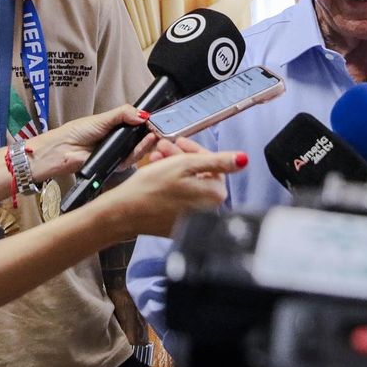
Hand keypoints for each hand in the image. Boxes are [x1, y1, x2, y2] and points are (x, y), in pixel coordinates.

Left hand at [30, 104, 147, 181]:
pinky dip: (135, 155)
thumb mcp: (103, 118)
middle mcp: (119, 141)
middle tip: (158, 130)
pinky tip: (140, 147)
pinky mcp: (114, 165)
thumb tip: (142, 114)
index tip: (156, 121)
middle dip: (151, 136)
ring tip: (151, 136)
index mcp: (117, 127)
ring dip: (146, 145)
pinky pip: (129, 162)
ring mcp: (117, 153)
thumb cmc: (77, 132)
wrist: (64, 149)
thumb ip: (123, 114)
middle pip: (140, 140)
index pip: (137, 126)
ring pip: (137, 151)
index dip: (148, 124)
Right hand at [100, 148, 243, 237]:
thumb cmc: (150, 188)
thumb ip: (217, 161)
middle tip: (164, 147)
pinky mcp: (178, 224)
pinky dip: (170, 184)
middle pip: (200, 175)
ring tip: (156, 158)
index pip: (213, 166)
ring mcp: (192, 218)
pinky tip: (156, 174)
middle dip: (183, 157)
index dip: (196, 150)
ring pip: (188, 184)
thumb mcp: (185, 165)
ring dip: (174, 167)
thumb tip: (243, 159)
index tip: (180, 142)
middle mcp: (207, 210)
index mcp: (214, 195)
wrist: (124, 212)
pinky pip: (180, 199)